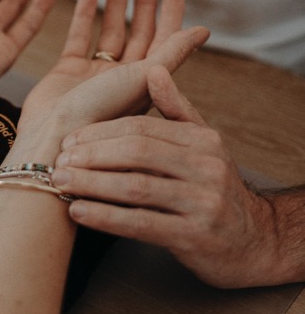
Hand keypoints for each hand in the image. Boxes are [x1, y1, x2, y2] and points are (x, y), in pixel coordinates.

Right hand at [19, 0, 188, 131]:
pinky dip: (85, 17)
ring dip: (116, 4)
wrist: (53, 138)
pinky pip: (79, 38)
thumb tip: (204, 30)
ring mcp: (94, 76)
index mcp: (145, 84)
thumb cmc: (101, 114)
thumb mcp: (143, 79)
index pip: (164, 42)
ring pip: (110, 32)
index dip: (170, 16)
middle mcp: (122, 80)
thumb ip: (172, 52)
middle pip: (139, 34)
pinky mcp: (67, 73)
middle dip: (144, 4)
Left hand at [53, 66, 300, 287]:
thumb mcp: (203, 146)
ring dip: (92, 185)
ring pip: (136, 188)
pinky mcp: (194, 237)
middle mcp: (206, 168)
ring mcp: (203, 203)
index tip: (69, 140)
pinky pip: (141, 224)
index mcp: (203, 141)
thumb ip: (176, 110)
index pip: (142, 128)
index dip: (101, 133)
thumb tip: (153, 71)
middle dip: (92, 156)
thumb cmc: (215, 190)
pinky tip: (79, 213)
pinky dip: (105, 217)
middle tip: (57, 161)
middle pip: (137, 153)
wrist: (255, 242)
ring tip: (60, 184)